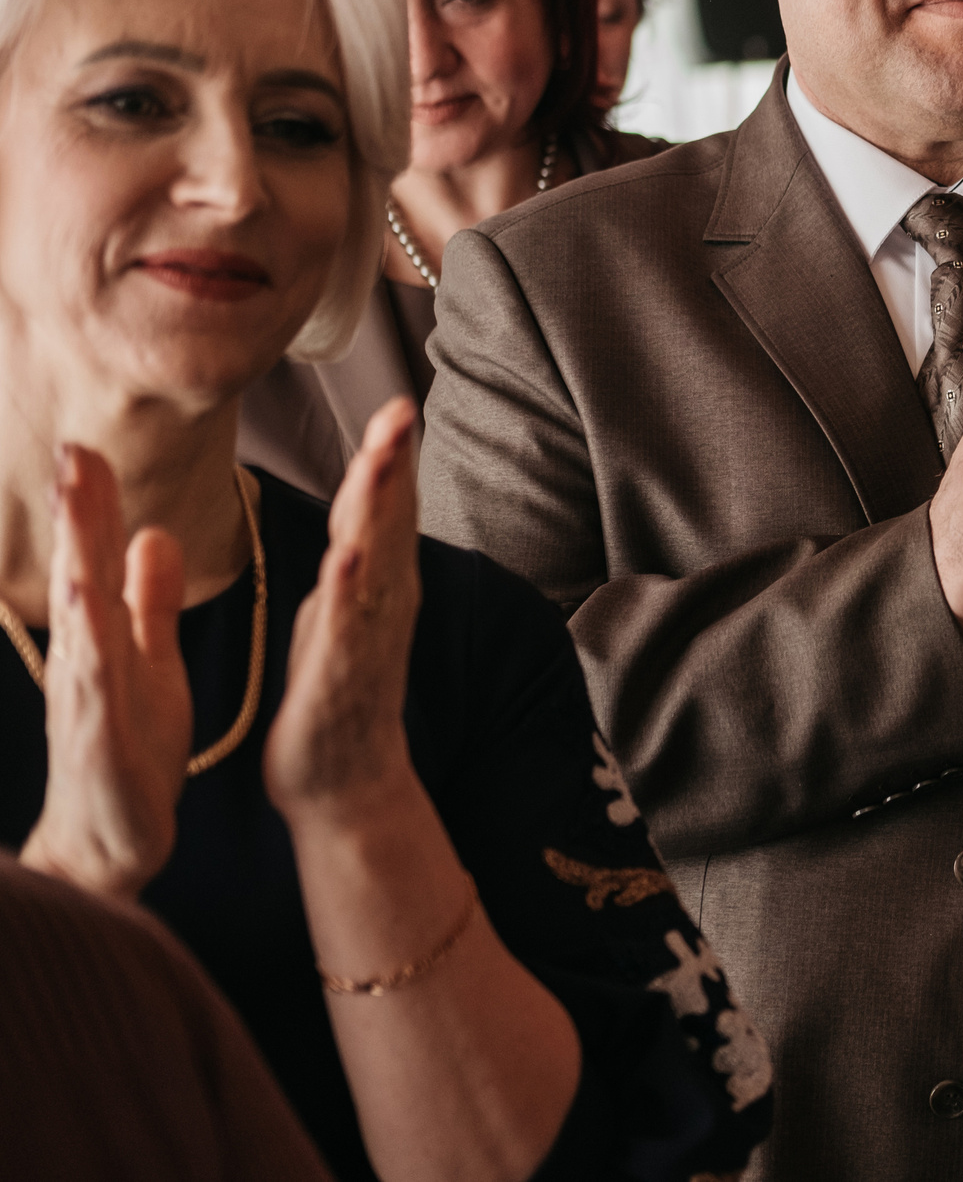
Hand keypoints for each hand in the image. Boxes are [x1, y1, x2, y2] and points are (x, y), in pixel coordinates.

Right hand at [19, 446, 191, 899]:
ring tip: (76, 519)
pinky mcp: (99, 736)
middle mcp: (86, 657)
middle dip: (75, 515)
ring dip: (76, 566)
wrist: (115, 833)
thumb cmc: (132, 744)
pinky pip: (94, 687)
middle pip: (78, 573)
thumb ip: (150, 600)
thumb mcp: (150, 658)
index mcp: (101, 634)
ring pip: (80, 621)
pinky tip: (90, 616)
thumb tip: (152, 533)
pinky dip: (92, 649)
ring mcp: (86, 696)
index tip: (88, 444)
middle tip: (72, 451)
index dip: (91, 504)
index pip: (94, 558)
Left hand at [264, 401, 425, 828]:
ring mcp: (369, 641)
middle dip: (394, 465)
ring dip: (380, 512)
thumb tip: (360, 511)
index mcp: (374, 585)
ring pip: (376, 563)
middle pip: (389, 523)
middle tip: (402, 408)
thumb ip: (354, 559)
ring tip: (381, 461)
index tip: (397, 402)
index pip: (383, 510)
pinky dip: (349, 591)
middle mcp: (383, 605)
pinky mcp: (345, 681)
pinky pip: (348, 629)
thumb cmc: (335, 697)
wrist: (342, 785)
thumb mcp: (341, 612)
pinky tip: (349, 555)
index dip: (390, 457)